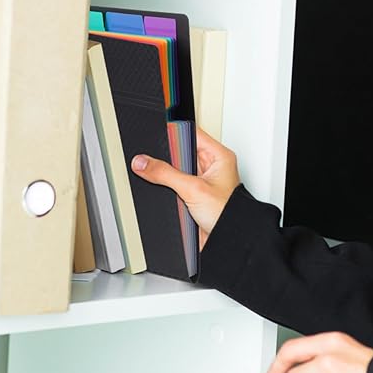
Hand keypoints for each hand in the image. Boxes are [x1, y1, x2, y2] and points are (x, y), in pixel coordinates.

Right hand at [131, 127, 240, 247]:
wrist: (229, 241)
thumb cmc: (228, 215)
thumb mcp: (193, 189)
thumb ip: (165, 174)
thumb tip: (143, 163)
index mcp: (219, 156)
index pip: (191, 133)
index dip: (173, 132)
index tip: (155, 134)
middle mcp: (211, 167)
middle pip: (181, 151)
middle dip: (167, 157)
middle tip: (154, 160)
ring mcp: (202, 182)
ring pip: (176, 170)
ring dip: (167, 175)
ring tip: (161, 178)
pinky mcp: (194, 196)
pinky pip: (175, 185)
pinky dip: (168, 188)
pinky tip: (165, 192)